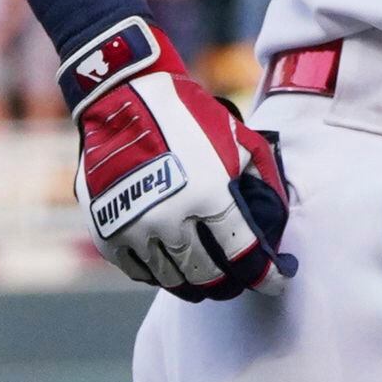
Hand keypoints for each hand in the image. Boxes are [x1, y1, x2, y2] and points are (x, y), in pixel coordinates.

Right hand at [61, 17, 287, 299]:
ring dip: (194, 282)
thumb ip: (263, 181)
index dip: (265, 276)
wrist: (122, 97)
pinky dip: (159, 273)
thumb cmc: (187, 116)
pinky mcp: (106, 232)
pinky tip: (172, 265)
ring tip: (205, 276)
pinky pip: (138, 272)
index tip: (273, 282)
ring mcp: (134, 228)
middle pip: (208, 276)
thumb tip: (275, 222)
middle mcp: (170, 219)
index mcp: (208, 196)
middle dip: (229, 284)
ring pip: (173, 279)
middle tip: (237, 280)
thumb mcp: (238, 140)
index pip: (244, 256)